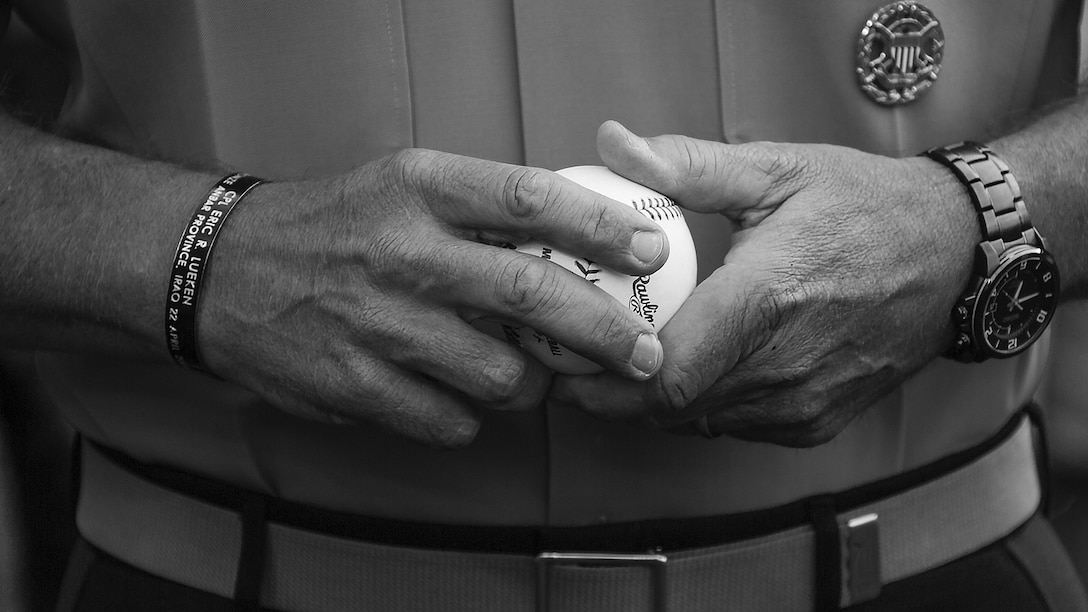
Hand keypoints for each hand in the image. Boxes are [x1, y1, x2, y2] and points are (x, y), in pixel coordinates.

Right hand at [196, 149, 667, 446]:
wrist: (222, 272)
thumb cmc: (335, 225)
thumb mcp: (403, 184)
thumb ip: (482, 210)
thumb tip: (580, 245)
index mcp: (420, 188)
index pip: (529, 198)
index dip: (600, 227)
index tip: (648, 252)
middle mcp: (402, 252)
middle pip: (530, 294)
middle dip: (603, 331)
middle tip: (644, 353)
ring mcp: (378, 324)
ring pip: (501, 375)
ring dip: (532, 385)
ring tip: (523, 373)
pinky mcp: (356, 386)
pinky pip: (453, 421)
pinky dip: (470, 416)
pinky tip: (454, 392)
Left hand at [552, 121, 977, 446]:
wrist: (953, 257)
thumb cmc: (865, 208)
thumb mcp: (778, 170)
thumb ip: (689, 165)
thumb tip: (614, 144)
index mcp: (766, 301)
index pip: (667, 375)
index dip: (604, 385)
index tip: (563, 364)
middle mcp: (784, 366)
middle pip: (671, 409)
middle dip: (613, 394)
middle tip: (574, 363)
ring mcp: (803, 403)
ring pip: (699, 422)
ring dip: (655, 400)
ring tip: (621, 361)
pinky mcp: (815, 422)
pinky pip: (734, 425)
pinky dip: (701, 404)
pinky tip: (689, 366)